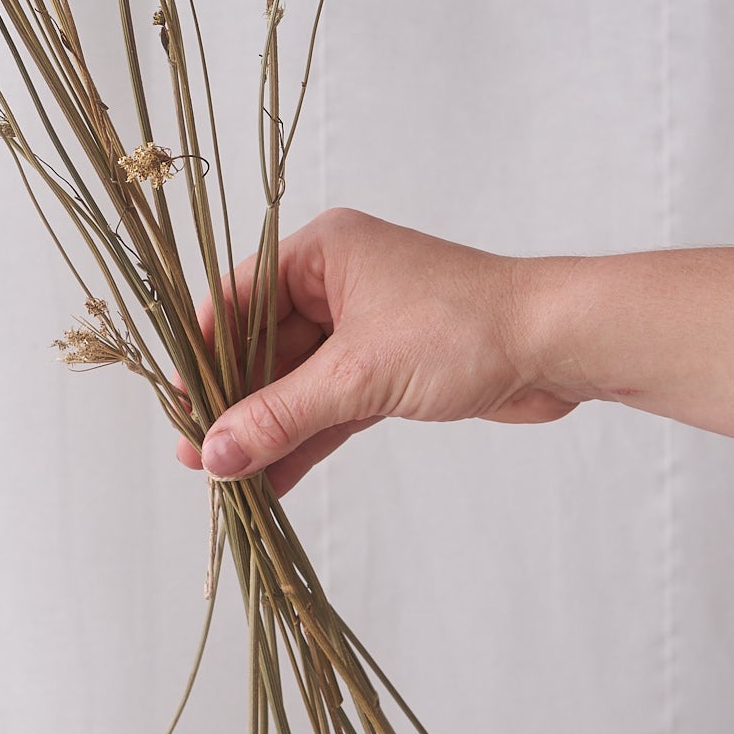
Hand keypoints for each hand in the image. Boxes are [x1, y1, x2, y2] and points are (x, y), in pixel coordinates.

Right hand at [175, 208, 578, 493]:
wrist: (557, 346)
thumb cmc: (461, 328)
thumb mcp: (358, 375)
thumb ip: (282, 415)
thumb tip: (216, 453)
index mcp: (320, 252)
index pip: (237, 299)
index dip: (203, 352)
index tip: (176, 405)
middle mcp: (335, 282)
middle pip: (263, 345)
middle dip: (233, 402)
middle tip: (196, 456)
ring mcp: (363, 326)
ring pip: (297, 381)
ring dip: (267, 428)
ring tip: (226, 480)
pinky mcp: (390, 368)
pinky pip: (331, 404)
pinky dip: (307, 438)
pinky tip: (274, 481)